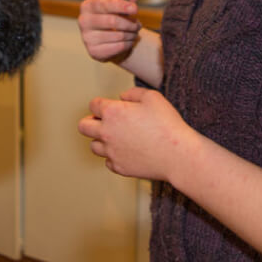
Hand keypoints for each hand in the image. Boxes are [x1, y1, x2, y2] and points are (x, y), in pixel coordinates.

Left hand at [77, 86, 193, 180]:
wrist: (178, 155)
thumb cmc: (167, 125)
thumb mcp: (153, 97)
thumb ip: (133, 93)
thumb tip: (122, 98)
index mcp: (112, 112)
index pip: (93, 104)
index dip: (101, 104)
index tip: (109, 106)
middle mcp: (107, 132)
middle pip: (84, 126)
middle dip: (91, 121)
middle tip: (102, 122)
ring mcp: (111, 152)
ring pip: (93, 146)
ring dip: (101, 140)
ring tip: (115, 138)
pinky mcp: (119, 167)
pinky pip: (107, 162)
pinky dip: (113, 157)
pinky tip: (125, 152)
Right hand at [78, 0, 141, 62]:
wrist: (106, 40)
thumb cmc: (111, 18)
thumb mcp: (117, 6)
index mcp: (88, 6)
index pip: (105, 4)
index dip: (121, 6)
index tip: (135, 9)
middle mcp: (84, 21)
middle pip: (113, 21)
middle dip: (130, 23)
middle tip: (138, 25)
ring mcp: (87, 37)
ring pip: (118, 35)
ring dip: (132, 34)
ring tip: (134, 32)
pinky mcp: (94, 51)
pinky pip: (118, 47)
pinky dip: (128, 44)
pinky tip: (128, 41)